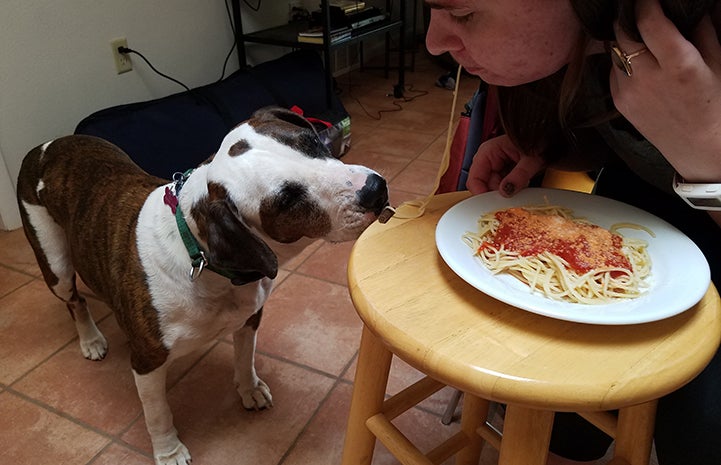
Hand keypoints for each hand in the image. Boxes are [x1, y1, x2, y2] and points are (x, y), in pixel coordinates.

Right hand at [466, 135, 545, 195]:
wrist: (549, 139)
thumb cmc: (540, 140)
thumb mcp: (531, 159)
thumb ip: (519, 175)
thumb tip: (506, 191)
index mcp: (488, 151)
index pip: (474, 179)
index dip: (481, 193)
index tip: (493, 203)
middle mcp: (489, 159)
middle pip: (485, 186)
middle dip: (500, 192)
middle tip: (517, 189)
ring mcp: (496, 167)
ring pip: (495, 189)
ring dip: (509, 191)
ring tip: (524, 182)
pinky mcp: (504, 173)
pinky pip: (503, 187)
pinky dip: (513, 189)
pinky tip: (523, 182)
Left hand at [609, 0, 720, 181]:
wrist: (698, 148)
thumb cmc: (715, 105)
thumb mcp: (718, 63)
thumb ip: (701, 31)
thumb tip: (689, 7)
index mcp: (678, 65)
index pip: (649, 22)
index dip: (644, 3)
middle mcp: (648, 78)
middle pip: (623, 34)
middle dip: (629, 17)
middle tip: (639, 11)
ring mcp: (628, 92)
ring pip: (615, 51)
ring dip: (625, 40)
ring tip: (643, 40)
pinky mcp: (619, 103)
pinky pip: (614, 71)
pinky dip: (623, 62)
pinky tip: (640, 65)